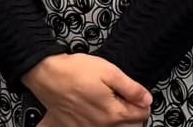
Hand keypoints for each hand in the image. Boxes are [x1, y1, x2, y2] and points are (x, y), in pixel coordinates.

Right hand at [22, 53, 151, 126]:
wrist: (45, 73)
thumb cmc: (73, 71)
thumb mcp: (108, 71)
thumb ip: (131, 88)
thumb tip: (147, 99)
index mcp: (113, 114)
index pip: (142, 114)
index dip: (142, 101)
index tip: (136, 93)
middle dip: (133, 114)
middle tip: (125, 98)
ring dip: (117, 121)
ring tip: (109, 103)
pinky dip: (98, 122)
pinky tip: (93, 111)